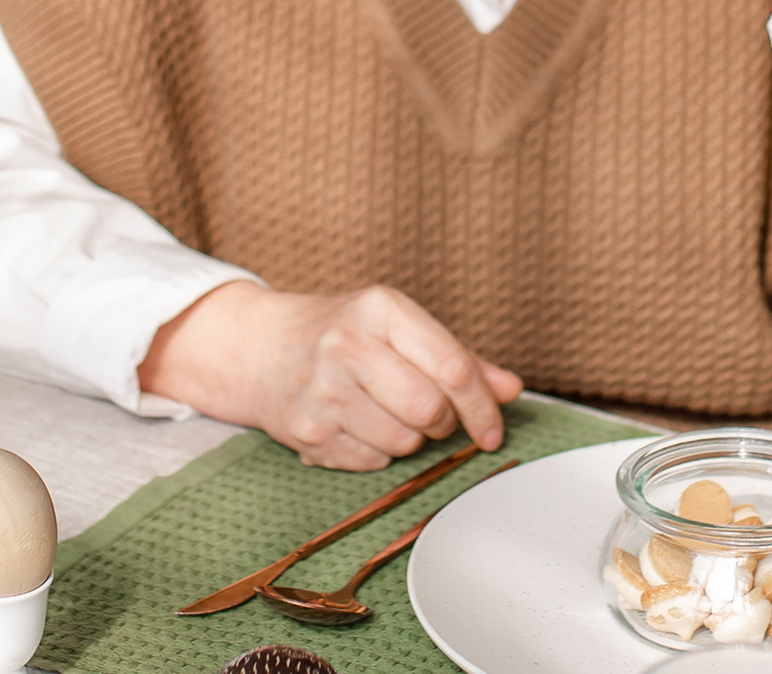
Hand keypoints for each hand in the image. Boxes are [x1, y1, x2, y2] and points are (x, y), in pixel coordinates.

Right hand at [138, 281, 524, 469]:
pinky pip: (371, 463)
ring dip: (408, 439)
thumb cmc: (344, 333)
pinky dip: (376, 452)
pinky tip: (357, 424)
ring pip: (403, 443)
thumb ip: (459, 358)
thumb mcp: (401, 327)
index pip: (452, 367)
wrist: (260, 347)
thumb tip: (510, 390)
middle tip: (430, 414)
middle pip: (429, 410)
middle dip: (442, 423)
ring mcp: (323, 390)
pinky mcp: (306, 431)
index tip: (492, 430)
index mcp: (382, 309)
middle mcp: (348, 345)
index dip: (482, 406)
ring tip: (386, 413)